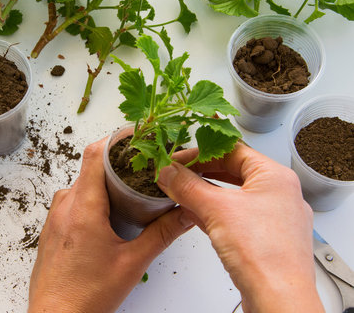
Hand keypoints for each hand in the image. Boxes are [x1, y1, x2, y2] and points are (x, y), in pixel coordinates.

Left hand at [28, 138, 193, 312]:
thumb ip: (161, 234)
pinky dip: (92, 199)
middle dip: (118, 166)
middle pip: (91, 168)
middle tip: (143, 170)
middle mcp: (64, 206)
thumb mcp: (132, 263)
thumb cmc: (85, 296)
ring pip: (83, 185)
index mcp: (83, 208)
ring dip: (105, 184)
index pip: (95, 155)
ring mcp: (55, 216)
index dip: (115, 140)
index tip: (135, 138)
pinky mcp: (53, 228)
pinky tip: (109, 216)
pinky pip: (73, 200)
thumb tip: (184, 213)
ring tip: (130, 195)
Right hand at [158, 143, 323, 312]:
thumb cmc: (264, 254)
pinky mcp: (265, 239)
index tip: (177, 159)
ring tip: (179, 193)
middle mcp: (278, 194)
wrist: (278, 299)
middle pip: (232, 172)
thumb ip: (188, 186)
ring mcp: (273, 218)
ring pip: (233, 196)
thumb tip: (169, 172)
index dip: (201, 152)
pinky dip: (213, 213)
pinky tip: (193, 215)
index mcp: (275, 177)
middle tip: (176, 175)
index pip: (233, 150)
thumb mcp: (216, 210)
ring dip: (204, 194)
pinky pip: (235, 217)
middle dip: (200, 173)